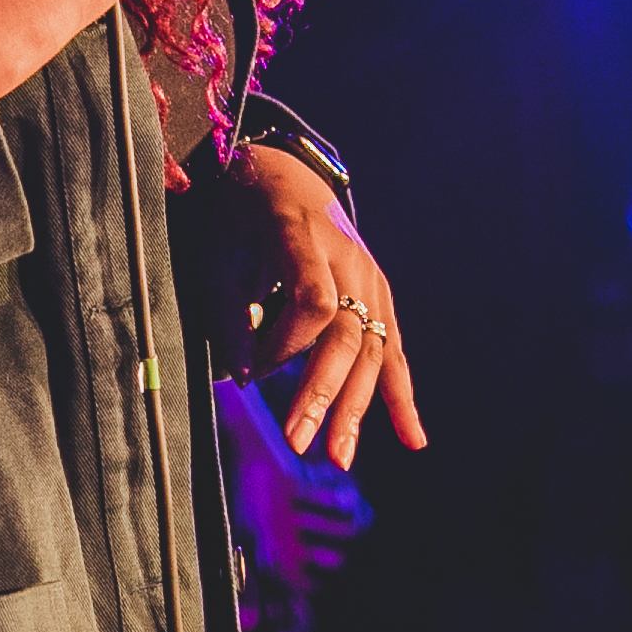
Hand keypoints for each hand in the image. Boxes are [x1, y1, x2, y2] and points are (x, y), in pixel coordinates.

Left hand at [208, 144, 427, 471]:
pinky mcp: (379, 297)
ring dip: (357, 407)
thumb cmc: (243, 217)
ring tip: (339, 456)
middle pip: (347, 334)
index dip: (287, 343)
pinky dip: (400, 396)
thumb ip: (228, 314)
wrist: (285, 174)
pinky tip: (412, 438)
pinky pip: (393, 351)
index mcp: (303, 238)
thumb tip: (243, 378)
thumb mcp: (218, 254)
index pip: (313, 300)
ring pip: (373, 350)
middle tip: (298, 442)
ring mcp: (370, 278)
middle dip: (323, 392)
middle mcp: (347, 258)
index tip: (255, 368)